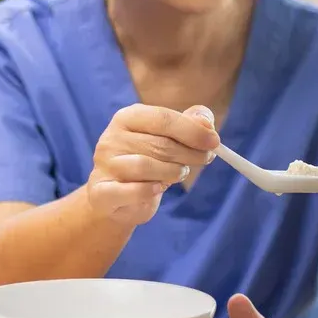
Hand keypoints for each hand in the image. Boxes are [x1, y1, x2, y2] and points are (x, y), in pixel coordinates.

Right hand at [87, 104, 219, 225]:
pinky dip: (151, 190)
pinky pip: (133, 190)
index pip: (164, 118)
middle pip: (160, 144)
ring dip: (173, 172)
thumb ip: (190, 124)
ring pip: (147, 166)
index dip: (193, 130)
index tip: (215, 142)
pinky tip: (159, 188)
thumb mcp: (170, 139)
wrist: (118, 200)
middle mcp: (112, 137)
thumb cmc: (150, 163)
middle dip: (190, 154)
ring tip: (179, 174)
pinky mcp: (102, 192)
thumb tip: (205, 122)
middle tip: (204, 159)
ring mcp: (104, 165)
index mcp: (128, 117)